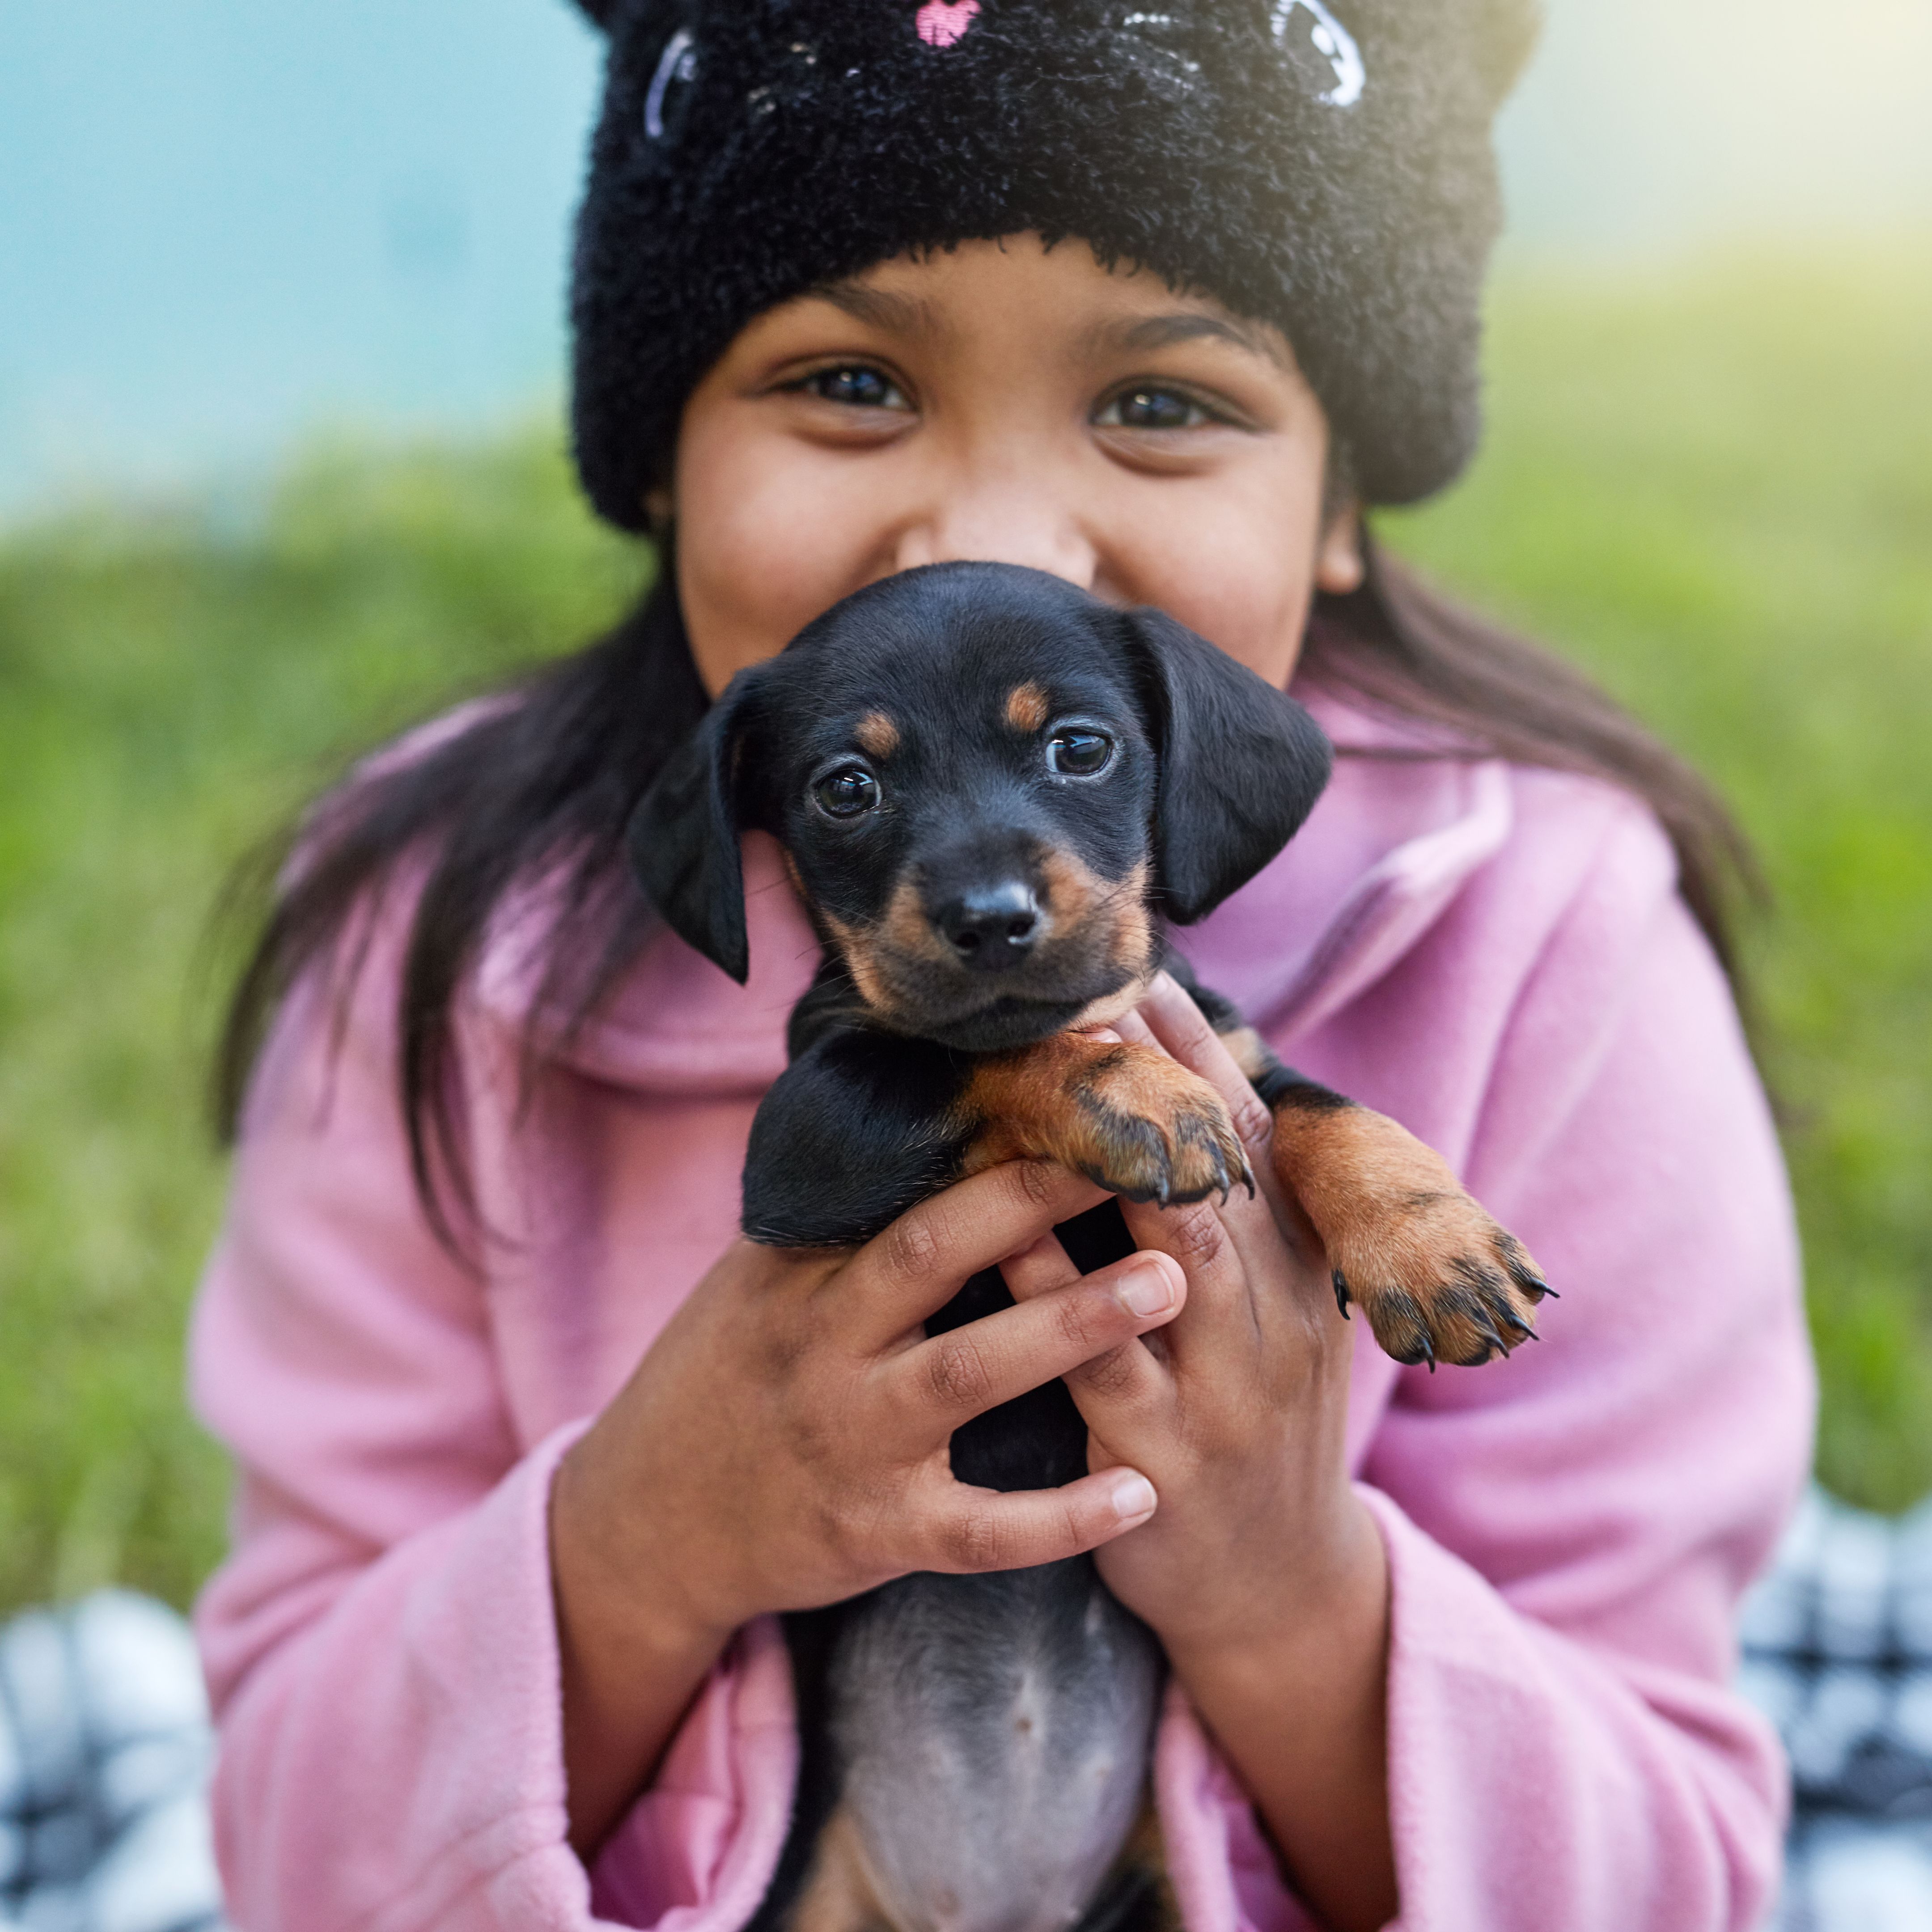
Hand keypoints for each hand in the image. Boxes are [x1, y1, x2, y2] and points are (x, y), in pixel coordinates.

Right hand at [551, 1158, 1187, 1851]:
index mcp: (803, 1272)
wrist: (650, 1522)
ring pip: (971, 1376)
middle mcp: (825, 1344)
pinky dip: (1060, 1519)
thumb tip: (928, 1108)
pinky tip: (1142, 1492)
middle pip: (933, 1254)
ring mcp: (852, 1441)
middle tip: (1142, 1167)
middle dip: (1038, 1204)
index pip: (906, 1188)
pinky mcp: (875, 1534)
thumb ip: (841, 1215)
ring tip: (1169, 1287)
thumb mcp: (763, 1281)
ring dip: (1072, 1328)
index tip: (1082, 1098)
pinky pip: (980, 1531)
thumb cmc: (731, 1375)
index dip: (996, 1143)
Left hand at [1002, 975, 1397, 1931]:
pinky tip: (1006, 1241)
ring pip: (1178, 1262)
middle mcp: (1273, 1323)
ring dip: (1117, 1170)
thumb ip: (1244, 1217)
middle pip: (1216, 1178)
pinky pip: (1106, 1376)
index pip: (1255, 1141)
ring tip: (1053, 1085)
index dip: (1203, 1057)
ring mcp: (1223, 1397)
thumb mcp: (1280, 1316)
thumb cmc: (1256, 1423)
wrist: (1278, 1590)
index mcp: (1298, 1277)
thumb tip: (1203, 1095)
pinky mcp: (1163, 1470)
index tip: (1145, 974)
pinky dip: (1059, 1301)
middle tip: (1088, 999)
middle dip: (1157, 1087)